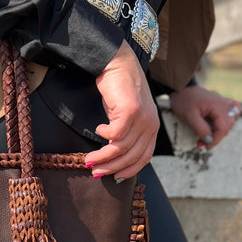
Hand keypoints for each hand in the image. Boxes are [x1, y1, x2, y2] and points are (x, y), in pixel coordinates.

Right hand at [85, 40, 159, 181]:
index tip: (114, 178)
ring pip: (121, 148)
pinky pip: (115, 134)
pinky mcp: (131, 111)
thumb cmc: (119, 90)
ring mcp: (142, 118)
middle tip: (94, 171)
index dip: (129, 170)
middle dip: (111, 167)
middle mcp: (151, 124)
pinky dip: (104, 135)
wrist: (118, 63)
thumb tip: (112, 155)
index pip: (144, 157)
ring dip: (103, 156)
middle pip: (132, 156)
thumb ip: (125, 134)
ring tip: (89, 159)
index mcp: (152, 128)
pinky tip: (98, 129)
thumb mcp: (126, 116)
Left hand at [168, 86, 240, 148]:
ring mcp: (224, 102)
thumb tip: (209, 140)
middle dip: (217, 136)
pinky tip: (221, 123)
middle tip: (203, 142)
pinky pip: (234, 110)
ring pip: (231, 120)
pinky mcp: (222, 102)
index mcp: (217, 106)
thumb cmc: (184, 101)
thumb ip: (200, 129)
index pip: (223, 127)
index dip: (216, 139)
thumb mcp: (189, 117)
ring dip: (222, 130)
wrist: (181, 88)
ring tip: (209, 135)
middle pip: (228, 125)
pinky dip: (230, 118)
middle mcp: (224, 104)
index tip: (206, 146)